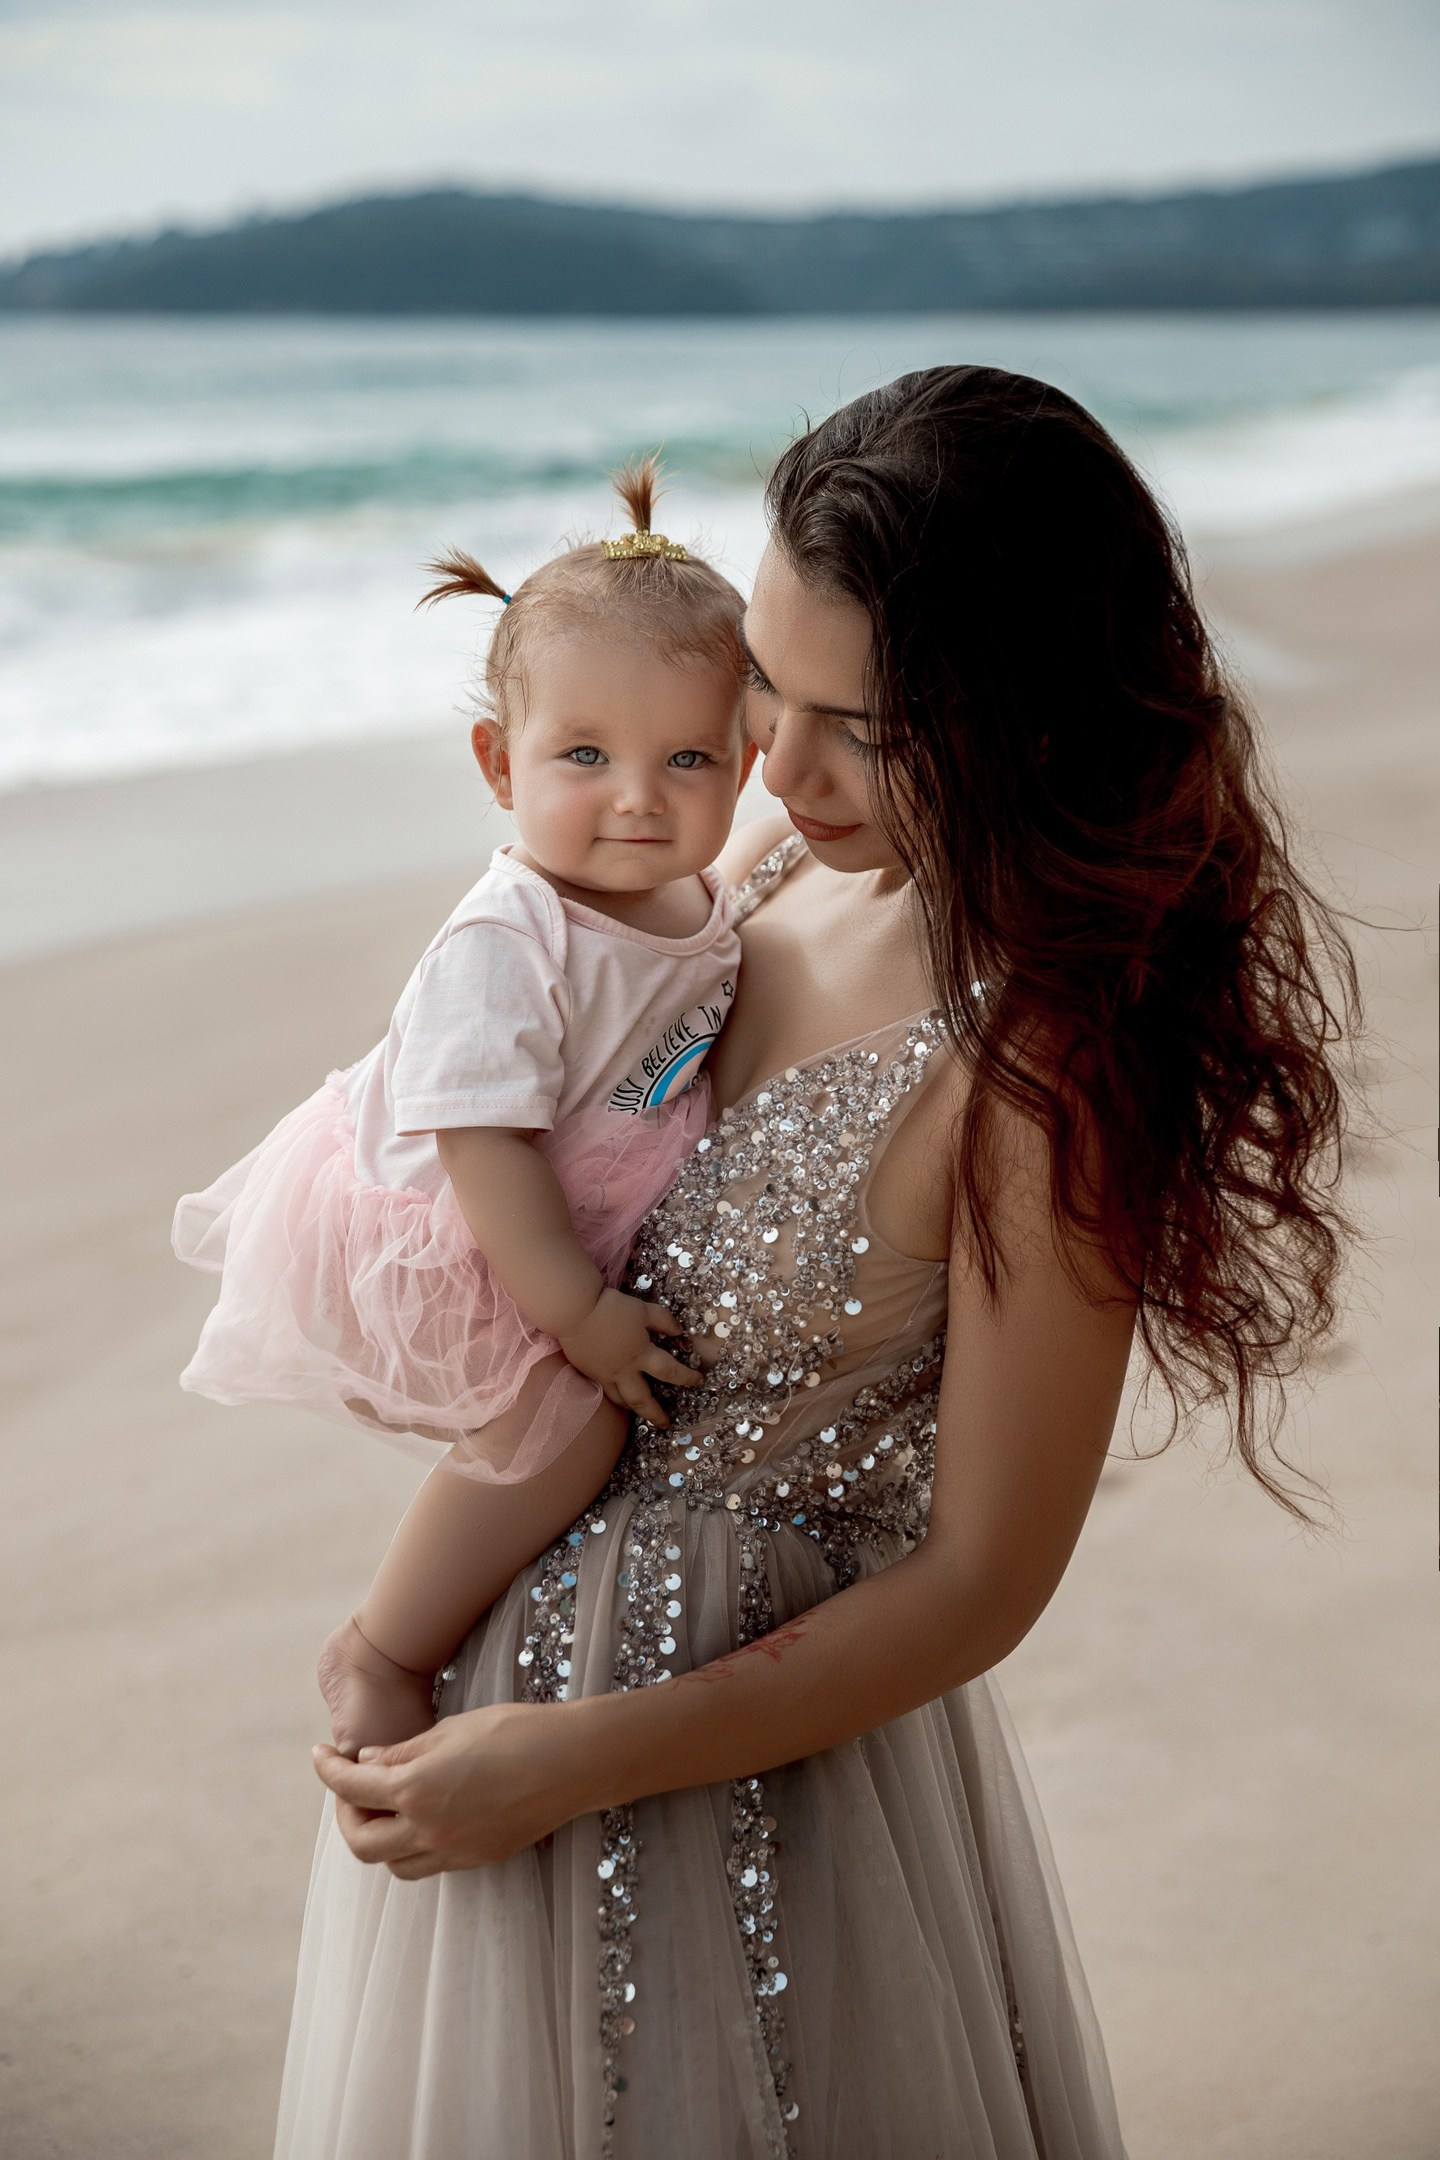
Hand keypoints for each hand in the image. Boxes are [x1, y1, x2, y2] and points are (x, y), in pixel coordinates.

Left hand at [312, 1700, 586, 1877]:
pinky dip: (410, 1846)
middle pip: (361, 1844)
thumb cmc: (514, 1732)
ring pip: (393, 1863)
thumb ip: (402, 1752)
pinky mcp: (477, 1860)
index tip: (320, 1754)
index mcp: (416, 1790)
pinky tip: (421, 1816)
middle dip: (347, 1815)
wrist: (573, 1762)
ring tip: (386, 1804)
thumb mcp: (450, 1730)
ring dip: (378, 1837)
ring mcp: (454, 1851)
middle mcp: (429, 1830)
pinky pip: (427, 1864)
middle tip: (352, 1787)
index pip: (350, 1788)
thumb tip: (366, 1764)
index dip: (327, 1769)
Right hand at [557, 1287, 698, 1424]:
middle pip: (642, 1400)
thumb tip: (679, 1332)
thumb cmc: (611, 1309)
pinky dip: (613, 1396)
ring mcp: (603, 1374)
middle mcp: (624, 1371)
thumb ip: (663, 1322)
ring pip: (620, 1400)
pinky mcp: (587, 1371)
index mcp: (641, 1355)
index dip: (686, 1377)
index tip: (698, 1381)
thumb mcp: (644, 1310)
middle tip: (665, 1423)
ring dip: (632, 1408)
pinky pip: (603, 1390)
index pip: (670, 1372)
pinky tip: (615, 1393)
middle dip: (655, 1414)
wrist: (574, 1311)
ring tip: (638, 1411)